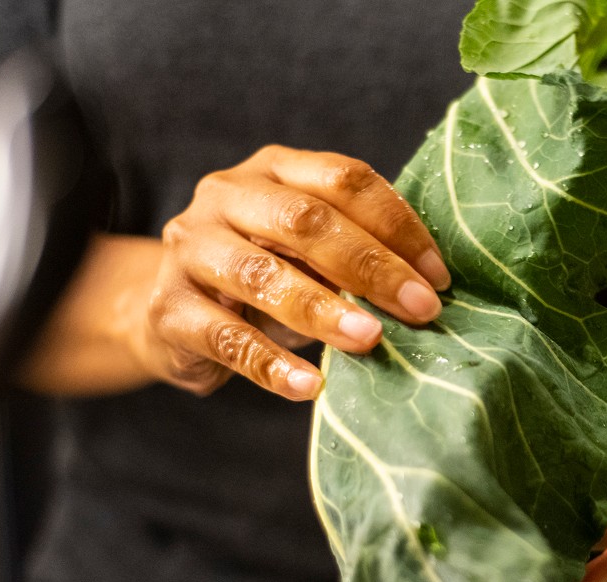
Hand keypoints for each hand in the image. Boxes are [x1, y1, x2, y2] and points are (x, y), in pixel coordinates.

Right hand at [139, 145, 449, 399]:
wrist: (173, 312)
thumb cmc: (269, 275)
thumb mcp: (313, 252)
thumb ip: (360, 251)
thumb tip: (432, 287)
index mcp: (275, 169)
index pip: (344, 179)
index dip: (398, 225)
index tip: (439, 277)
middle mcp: (226, 195)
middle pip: (304, 220)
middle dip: (371, 266)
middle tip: (421, 310)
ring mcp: (190, 248)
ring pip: (260, 274)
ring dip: (323, 309)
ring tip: (371, 339)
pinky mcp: (168, 307)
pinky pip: (225, 338)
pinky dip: (271, 365)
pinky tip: (309, 386)